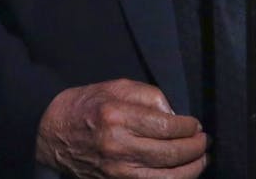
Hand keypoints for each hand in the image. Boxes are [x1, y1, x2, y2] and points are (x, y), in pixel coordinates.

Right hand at [35, 78, 208, 178]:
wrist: (50, 132)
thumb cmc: (85, 105)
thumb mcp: (116, 87)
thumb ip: (149, 97)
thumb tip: (175, 116)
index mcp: (118, 118)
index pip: (166, 128)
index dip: (188, 128)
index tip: (196, 124)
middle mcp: (118, 148)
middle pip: (170, 155)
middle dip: (195, 149)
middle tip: (204, 142)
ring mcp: (115, 172)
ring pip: (165, 178)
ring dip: (190, 171)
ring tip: (201, 160)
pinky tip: (181, 175)